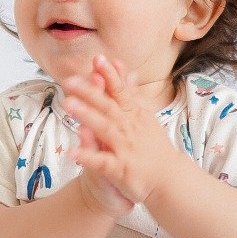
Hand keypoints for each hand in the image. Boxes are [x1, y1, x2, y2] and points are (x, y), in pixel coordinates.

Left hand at [64, 55, 177, 204]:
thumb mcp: (143, 117)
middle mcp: (129, 129)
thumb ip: (131, 94)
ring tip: (68, 104)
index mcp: (133, 116)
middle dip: (90, 92)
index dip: (109, 76)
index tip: (98, 58)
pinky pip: (102, 162)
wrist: (168, 179)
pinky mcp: (120, 169)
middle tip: (70, 80)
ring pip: (104, 129)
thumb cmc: (152, 147)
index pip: (120, 92)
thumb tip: (127, 70)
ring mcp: (124, 148)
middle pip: (108, 106)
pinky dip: (88, 157)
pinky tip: (72, 152)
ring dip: (87, 115)